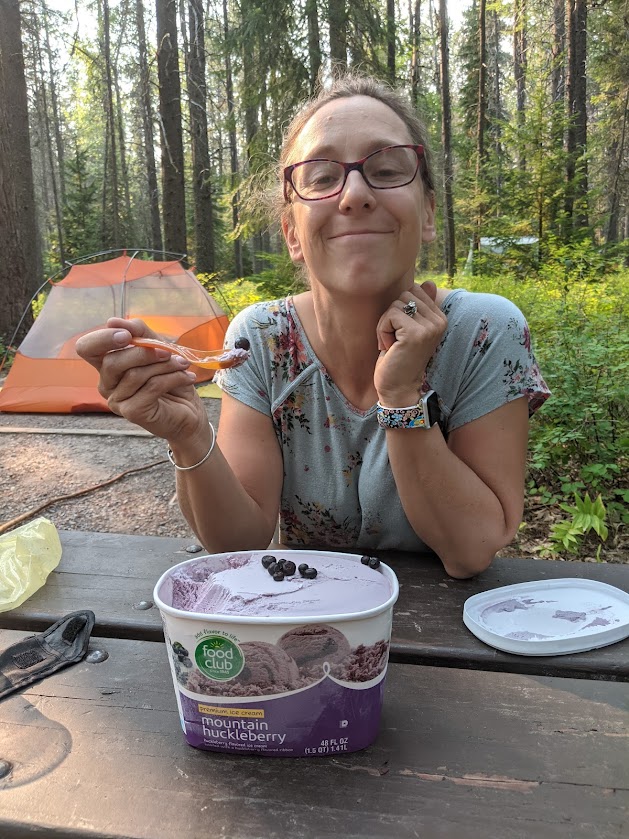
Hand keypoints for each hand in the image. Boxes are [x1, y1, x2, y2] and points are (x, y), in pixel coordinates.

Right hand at [75, 318, 206, 442]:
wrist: (191, 413)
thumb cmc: (172, 381)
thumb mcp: (159, 349)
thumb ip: (140, 333)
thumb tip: (112, 321)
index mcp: (107, 366)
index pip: (87, 348)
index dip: (102, 338)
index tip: (128, 335)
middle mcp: (107, 384)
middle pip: (112, 361)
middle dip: (144, 352)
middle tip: (169, 352)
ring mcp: (117, 401)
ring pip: (135, 374)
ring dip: (165, 365)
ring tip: (184, 364)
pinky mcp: (132, 412)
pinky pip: (151, 387)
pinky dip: (173, 378)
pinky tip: (187, 378)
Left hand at [374, 281, 446, 405]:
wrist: (398, 388)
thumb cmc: (399, 358)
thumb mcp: (409, 329)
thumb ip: (420, 306)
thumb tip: (429, 282)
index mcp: (440, 317)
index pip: (415, 290)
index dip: (400, 309)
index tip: (401, 332)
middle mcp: (439, 321)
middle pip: (404, 295)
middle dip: (392, 316)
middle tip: (395, 339)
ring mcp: (429, 327)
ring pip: (396, 304)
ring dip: (386, 325)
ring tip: (393, 344)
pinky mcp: (415, 333)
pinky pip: (390, 315)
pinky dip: (382, 331)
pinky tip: (389, 347)